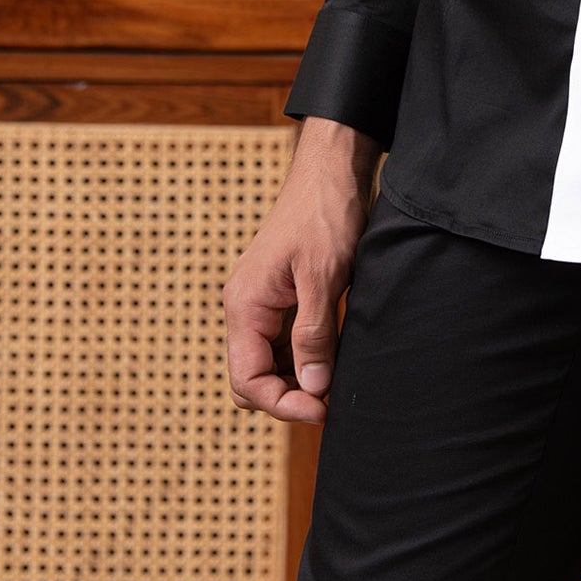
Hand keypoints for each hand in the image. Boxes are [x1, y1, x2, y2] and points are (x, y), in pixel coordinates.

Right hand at [224, 115, 379, 424]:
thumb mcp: (324, 276)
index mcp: (245, 305)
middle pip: (252, 379)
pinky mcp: (284, 299)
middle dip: (286, 398)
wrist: (333, 172)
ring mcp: (264, 305)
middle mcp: (247, 309)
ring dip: (298, 380)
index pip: (248, 380)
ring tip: (336, 383)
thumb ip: (314, 333)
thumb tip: (312, 386)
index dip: (283, 403)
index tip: (322, 408)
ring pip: (270, 365)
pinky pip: (286, 344)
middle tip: (329, 401)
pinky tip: (333, 360)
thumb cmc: (324, 214)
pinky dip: (306, 359)